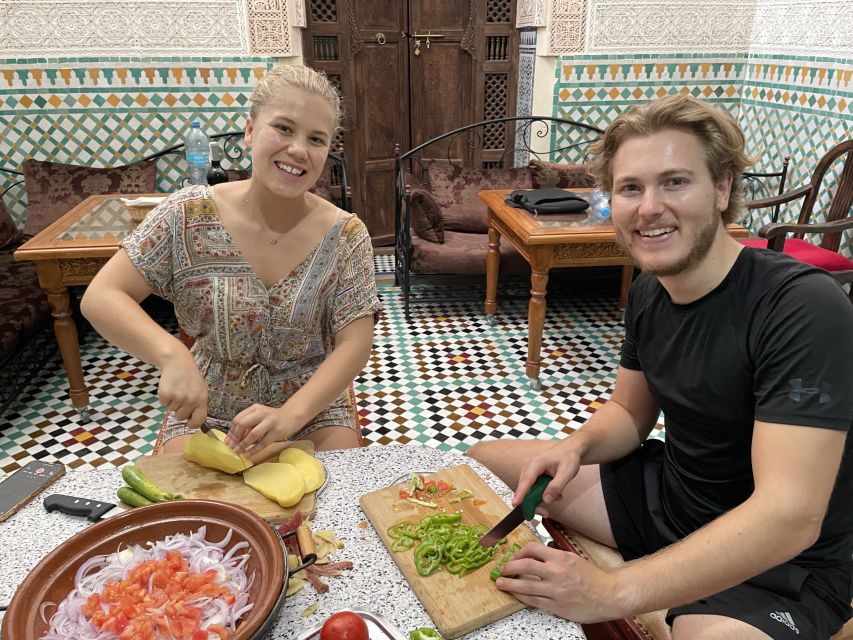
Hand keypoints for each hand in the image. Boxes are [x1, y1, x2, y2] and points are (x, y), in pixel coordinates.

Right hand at [158, 350, 207, 428]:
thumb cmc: (190, 378)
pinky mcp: (165, 395)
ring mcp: (178, 398)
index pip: (199, 420)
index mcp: (202, 399)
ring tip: (176, 390)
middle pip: (181, 417)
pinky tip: (170, 388)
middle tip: (181, 396)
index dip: (193, 424)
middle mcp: (191, 400)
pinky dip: (165, 398)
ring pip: (171, 410)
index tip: (189, 423)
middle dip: (180, 410)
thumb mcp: (200, 390)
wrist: (178, 362)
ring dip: (172, 402)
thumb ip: (198, 404)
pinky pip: (163, 404)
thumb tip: (193, 420)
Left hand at [225, 404, 299, 458]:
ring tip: (238, 452)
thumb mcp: (259, 416)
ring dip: (243, 444)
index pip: (238, 419)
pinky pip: (263, 442)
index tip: (227, 442)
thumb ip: (249, 425)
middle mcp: (261, 413)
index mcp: (255, 408)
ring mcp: (270, 422)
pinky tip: (248, 455)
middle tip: (231, 448)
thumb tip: (234, 439)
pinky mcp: (277, 431)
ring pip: (252, 434)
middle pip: (242, 424)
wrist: (292, 415)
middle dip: (235, 438)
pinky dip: (254, 450)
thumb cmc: (273, 418)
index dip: (231, 432)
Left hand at [496, 543, 621, 622]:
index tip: (513, 557)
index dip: (518, 553)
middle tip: (502, 569)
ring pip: (526, 586)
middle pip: (524, 566)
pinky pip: (534, 601)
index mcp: (560, 557)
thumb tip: (535, 555)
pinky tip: (516, 594)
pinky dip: (522, 597)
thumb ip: (554, 556)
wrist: (609, 595)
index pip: (532, 549)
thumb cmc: (593, 577)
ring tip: (501, 583)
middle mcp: (557, 572)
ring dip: (510, 584)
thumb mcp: (573, 558)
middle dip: (509, 567)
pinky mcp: (558, 606)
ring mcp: (556, 591)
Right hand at [513, 439, 580, 516]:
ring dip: (540, 498)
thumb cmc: (568, 457)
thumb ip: (556, 486)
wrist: (570, 449)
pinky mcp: (531, 474)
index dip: (520, 494)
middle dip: (534, 503)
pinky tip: (554, 493)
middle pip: (525, 489)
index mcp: (536, 462)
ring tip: (558, 497)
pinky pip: (532, 488)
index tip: (515, 504)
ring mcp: (528, 470)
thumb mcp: (567, 473)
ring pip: (528, 490)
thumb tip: (546, 500)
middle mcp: (528, 466)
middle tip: (546, 513)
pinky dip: (541, 493)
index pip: (526, 480)